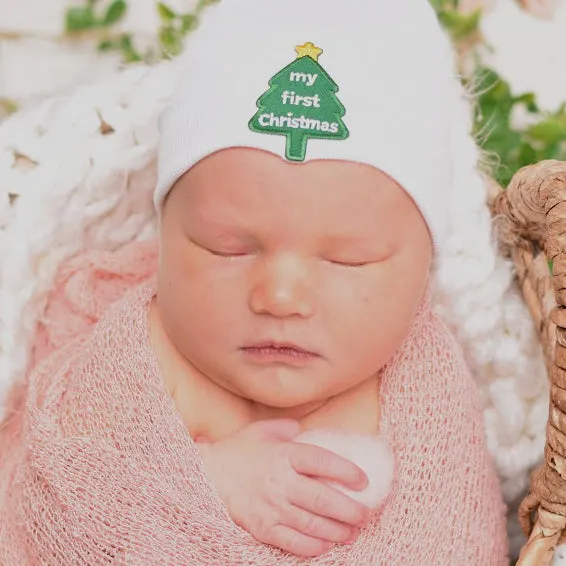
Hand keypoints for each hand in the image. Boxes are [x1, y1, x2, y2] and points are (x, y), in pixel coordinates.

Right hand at [196, 419, 371, 556]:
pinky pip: (293, 542)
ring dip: (338, 531)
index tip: (364, 480)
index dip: (347, 471)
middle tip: (366, 514)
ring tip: (353, 532)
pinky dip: (313, 547)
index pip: (323, 462)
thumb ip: (287, 428)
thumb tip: (306, 429)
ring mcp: (271, 507)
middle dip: (350, 510)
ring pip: (312, 524)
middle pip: (323, 499)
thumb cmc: (237, 450)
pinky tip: (326, 545)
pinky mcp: (262, 527)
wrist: (206, 474)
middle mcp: (281, 481)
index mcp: (284, 454)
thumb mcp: (262, 430)